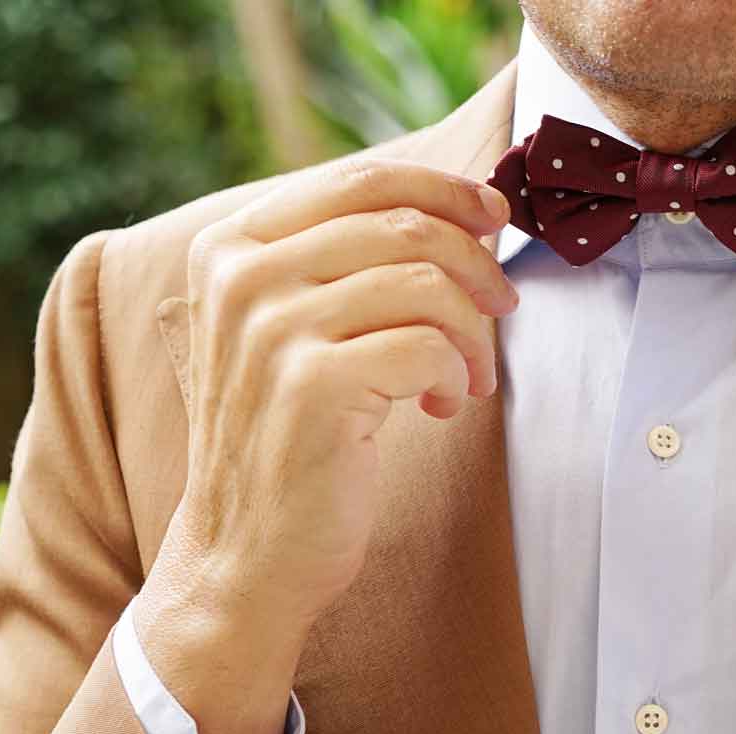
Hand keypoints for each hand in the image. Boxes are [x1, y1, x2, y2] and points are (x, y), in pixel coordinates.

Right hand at [133, 158, 517, 733]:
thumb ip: (351, 264)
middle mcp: (243, 276)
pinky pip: (429, 347)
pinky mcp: (311, 387)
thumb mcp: (297, 330)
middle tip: (502, 309)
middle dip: (477, 266)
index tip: (494, 220)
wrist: (245, 553)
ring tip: (468, 376)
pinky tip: (444, 406)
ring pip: (427, 284)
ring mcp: (271, 330)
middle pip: (407, 225)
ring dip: (472, 331)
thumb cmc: (288, 439)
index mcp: (233, 245)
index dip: (447, 190)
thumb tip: (468, 209)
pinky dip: (459, 374)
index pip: (363, 179)